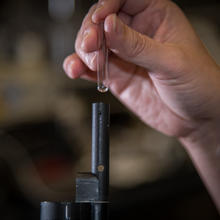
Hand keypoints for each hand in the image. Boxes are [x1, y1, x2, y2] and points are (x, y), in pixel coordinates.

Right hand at [63, 0, 219, 138]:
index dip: (106, 5)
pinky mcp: (117, 76)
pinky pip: (92, 69)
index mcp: (155, 17)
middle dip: (91, 32)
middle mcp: (136, 34)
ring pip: (93, 45)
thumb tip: (109, 26)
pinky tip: (76, 71)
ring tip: (93, 64)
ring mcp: (124, 57)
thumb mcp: (171, 61)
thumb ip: (138, 45)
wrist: (195, 117)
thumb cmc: (197, 83)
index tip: (99, 21)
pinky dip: (80, 69)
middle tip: (91, 47)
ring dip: (84, 52)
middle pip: (102, 21)